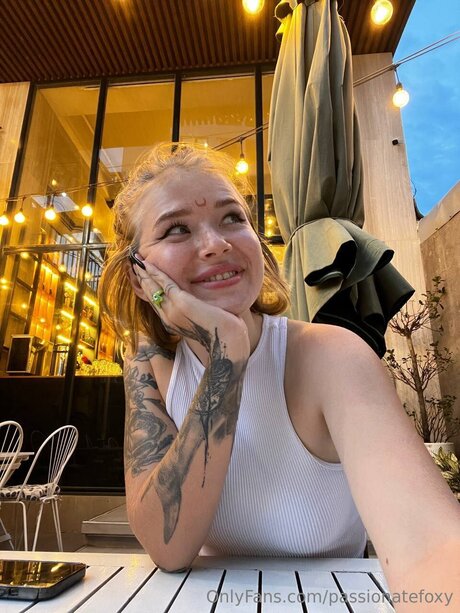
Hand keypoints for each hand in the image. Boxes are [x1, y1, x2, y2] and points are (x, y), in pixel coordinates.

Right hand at [132, 256, 249, 356]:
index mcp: (172, 322)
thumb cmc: (221, 332)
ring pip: (153, 288)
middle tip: (133, 264)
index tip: (141, 275)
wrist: (228, 343)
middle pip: (149, 295)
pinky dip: (155, 273)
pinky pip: (164, 284)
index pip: (155, 302)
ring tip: (136, 261)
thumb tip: (200, 304)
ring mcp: (173, 311)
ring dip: (144, 273)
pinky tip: (148, 265)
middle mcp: (168, 318)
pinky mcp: (182, 303)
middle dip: (141, 278)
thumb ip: (196, 311)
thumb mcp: (203, 320)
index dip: (147, 288)